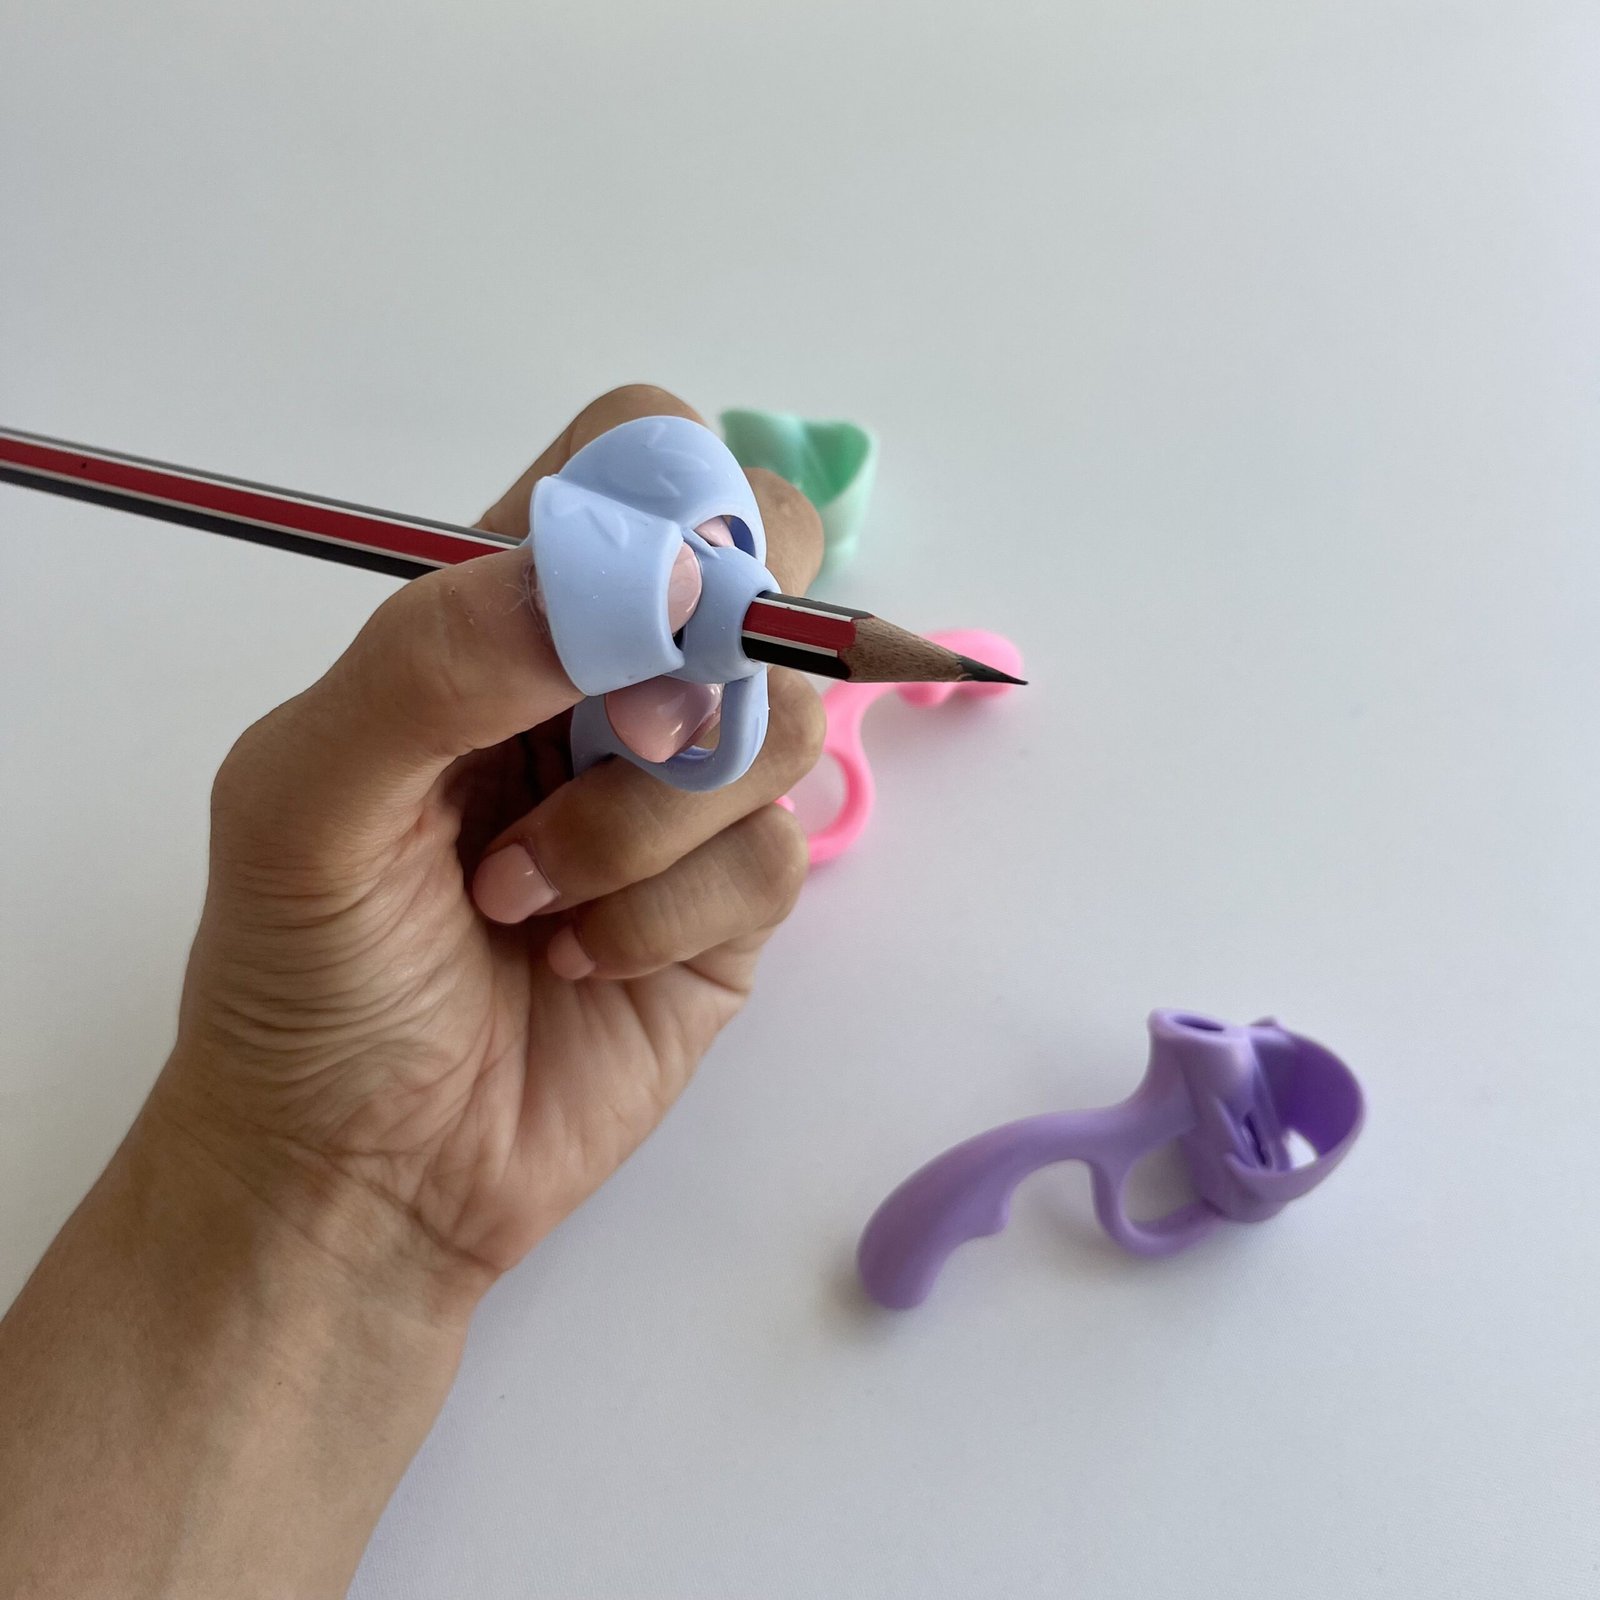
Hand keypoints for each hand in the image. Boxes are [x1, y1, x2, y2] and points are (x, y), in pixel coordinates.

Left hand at [155, 384, 824, 1295]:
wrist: (363, 1174)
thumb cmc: (305, 974)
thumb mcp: (307, 793)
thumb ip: (441, 652)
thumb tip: (658, 576)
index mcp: (501, 611)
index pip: (639, 457)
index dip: (669, 497)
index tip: (633, 605)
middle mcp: (612, 679)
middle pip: (767, 563)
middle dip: (707, 657)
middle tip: (614, 734)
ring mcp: (685, 789)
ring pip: (779, 721)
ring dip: (647, 820)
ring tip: (530, 895)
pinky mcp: (734, 898)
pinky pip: (777, 851)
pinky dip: (671, 910)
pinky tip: (584, 958)